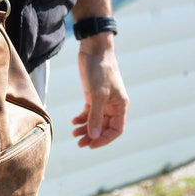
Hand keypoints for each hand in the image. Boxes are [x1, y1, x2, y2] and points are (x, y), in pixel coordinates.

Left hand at [72, 33, 128, 147]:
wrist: (94, 51)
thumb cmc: (100, 71)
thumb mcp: (97, 94)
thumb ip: (95, 115)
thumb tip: (93, 135)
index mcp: (121, 106)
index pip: (116, 129)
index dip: (104, 139)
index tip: (91, 144)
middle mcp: (113, 105)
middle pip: (104, 127)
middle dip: (92, 136)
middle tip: (79, 143)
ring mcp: (102, 101)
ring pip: (95, 121)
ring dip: (85, 129)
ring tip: (74, 134)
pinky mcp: (93, 96)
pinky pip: (89, 113)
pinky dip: (82, 119)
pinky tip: (74, 122)